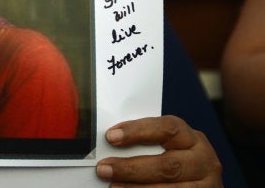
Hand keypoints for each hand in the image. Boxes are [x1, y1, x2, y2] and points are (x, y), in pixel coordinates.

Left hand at [96, 115, 222, 186]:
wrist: (197, 185)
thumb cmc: (175, 161)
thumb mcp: (167, 147)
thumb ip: (145, 144)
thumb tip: (109, 144)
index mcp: (191, 138)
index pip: (166, 128)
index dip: (138, 131)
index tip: (111, 136)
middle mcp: (203, 160)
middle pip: (167, 165)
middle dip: (131, 168)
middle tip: (104, 169)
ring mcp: (207, 185)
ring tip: (112, 186)